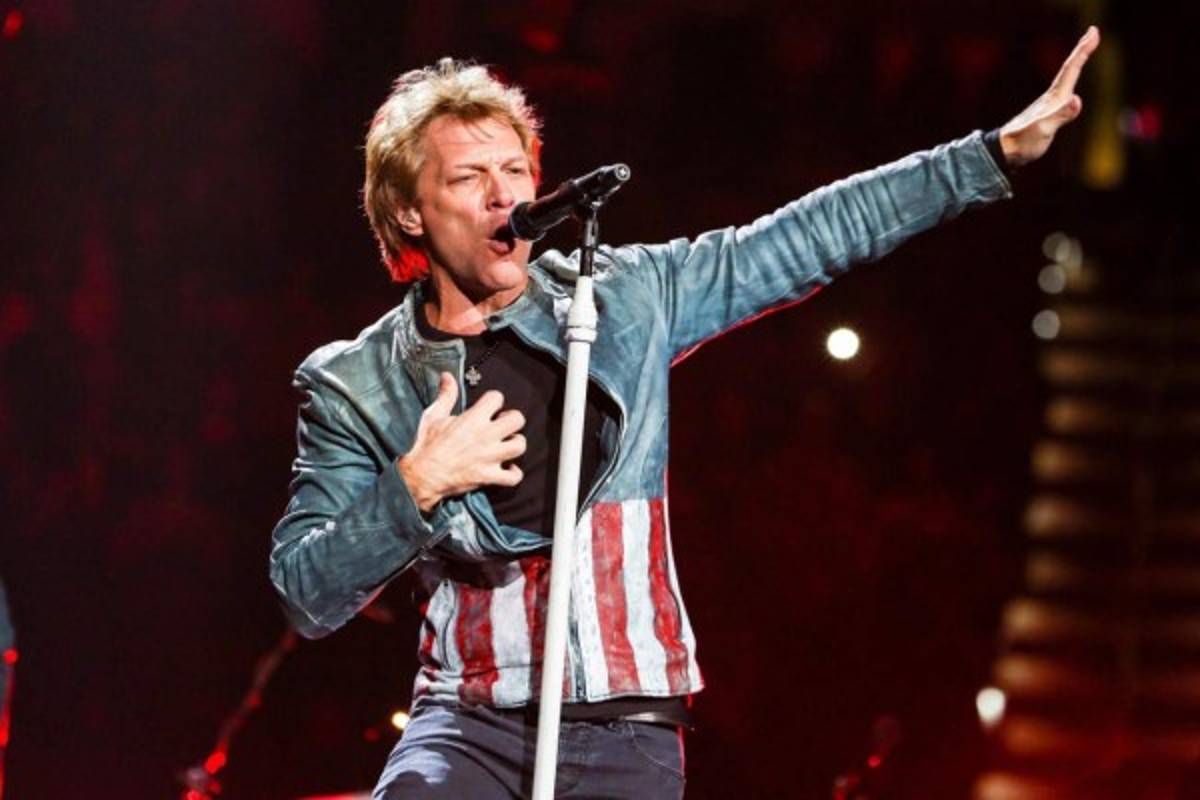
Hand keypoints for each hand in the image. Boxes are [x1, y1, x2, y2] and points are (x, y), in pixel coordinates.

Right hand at [397, 372, 525, 511]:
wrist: (422, 475)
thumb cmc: (427, 446)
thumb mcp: (434, 416)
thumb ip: (446, 395)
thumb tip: (448, 376)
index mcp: (473, 419)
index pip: (497, 398)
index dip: (494, 400)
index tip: (489, 407)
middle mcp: (485, 436)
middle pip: (517, 420)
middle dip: (512, 420)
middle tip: (503, 424)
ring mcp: (489, 457)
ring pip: (519, 446)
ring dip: (515, 444)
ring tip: (506, 444)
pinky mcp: (489, 476)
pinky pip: (513, 477)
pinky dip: (514, 474)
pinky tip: (508, 468)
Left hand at [999, 26, 1100, 166]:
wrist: (1004, 151)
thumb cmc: (1023, 142)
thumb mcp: (1043, 130)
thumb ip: (1059, 116)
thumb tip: (1076, 100)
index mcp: (1054, 98)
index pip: (1071, 70)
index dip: (1083, 51)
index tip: (1094, 32)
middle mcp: (1052, 97)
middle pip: (1069, 69)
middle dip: (1082, 50)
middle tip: (1093, 31)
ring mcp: (1049, 105)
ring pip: (1066, 78)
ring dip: (1077, 62)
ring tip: (1084, 50)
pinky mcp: (1046, 114)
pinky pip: (1063, 91)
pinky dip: (1070, 81)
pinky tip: (1069, 85)